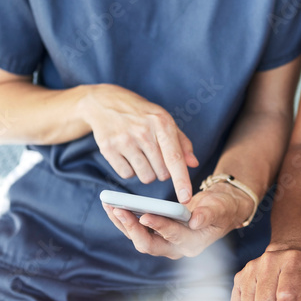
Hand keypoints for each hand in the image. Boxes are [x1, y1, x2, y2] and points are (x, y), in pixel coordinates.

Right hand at [80, 84, 198, 201]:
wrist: (106, 102)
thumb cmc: (141, 113)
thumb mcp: (163, 119)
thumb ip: (181, 142)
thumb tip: (193, 164)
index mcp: (161, 122)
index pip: (174, 158)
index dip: (182, 180)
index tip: (186, 198)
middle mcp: (143, 132)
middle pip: (162, 173)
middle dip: (162, 170)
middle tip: (154, 154)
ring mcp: (124, 140)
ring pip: (145, 177)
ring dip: (147, 172)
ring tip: (140, 154)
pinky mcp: (108, 149)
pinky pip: (127, 175)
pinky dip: (130, 170)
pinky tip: (127, 154)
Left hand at [102, 181, 254, 258]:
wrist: (218, 209)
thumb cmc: (221, 208)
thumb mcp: (220, 209)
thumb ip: (209, 214)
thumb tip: (195, 220)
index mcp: (192, 244)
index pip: (173, 237)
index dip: (159, 227)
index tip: (145, 215)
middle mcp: (175, 248)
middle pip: (149, 244)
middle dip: (132, 228)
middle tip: (119, 210)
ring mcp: (164, 242)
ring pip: (138, 238)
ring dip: (122, 223)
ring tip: (109, 205)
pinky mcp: (155, 234)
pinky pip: (136, 230)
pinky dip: (124, 218)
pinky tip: (112, 206)